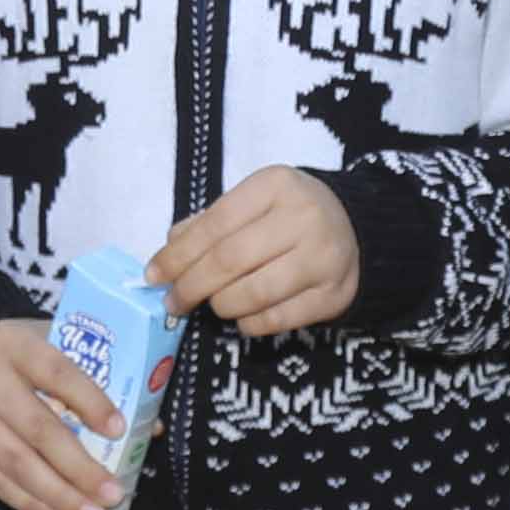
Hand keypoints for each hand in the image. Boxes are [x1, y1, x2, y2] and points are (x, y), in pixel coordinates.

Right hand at [0, 319, 130, 509]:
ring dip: (57, 496)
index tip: (119, 430)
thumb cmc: (21, 353)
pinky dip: (29, 503)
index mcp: (15, 344)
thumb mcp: (54, 345)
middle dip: (79, 468)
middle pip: (37, 429)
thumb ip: (97, 378)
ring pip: (14, 463)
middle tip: (113, 494)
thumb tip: (149, 427)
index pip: (57, 372)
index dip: (89, 402)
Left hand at [150, 167, 360, 334]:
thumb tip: (168, 252)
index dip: (178, 255)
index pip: (214, 224)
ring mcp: (323, 259)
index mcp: (276, 185)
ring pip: (252, 294)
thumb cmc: (289, 213)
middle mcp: (303, 218)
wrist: (356, 228)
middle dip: (191, 286)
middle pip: (229, 261)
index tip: (153, 276)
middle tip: (173, 302)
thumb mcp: (252, 202)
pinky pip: (277, 320)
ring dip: (220, 306)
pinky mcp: (334, 296)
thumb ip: (209, 222)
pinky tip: (243, 315)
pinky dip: (249, 323)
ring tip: (213, 304)